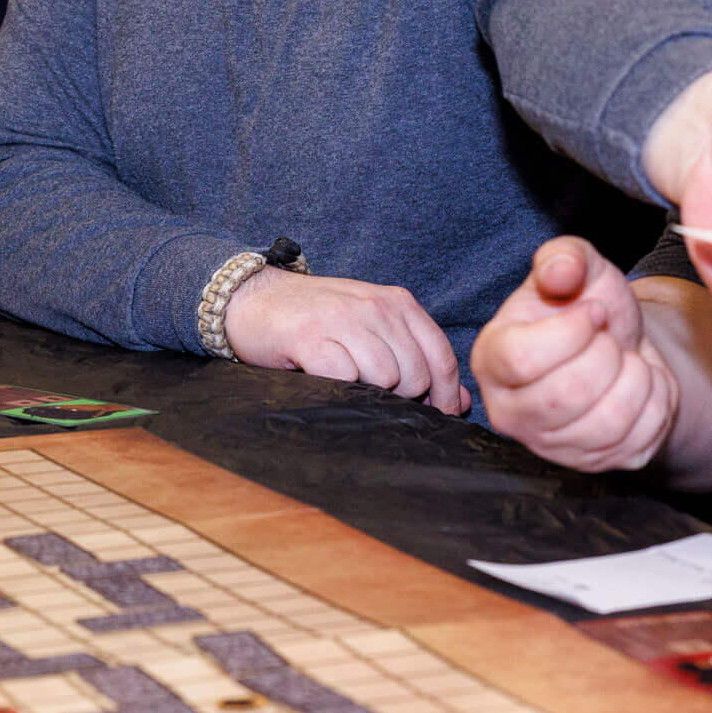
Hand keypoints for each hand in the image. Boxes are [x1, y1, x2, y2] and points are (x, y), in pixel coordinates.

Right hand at [221, 268, 467, 415]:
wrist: (252, 297)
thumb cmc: (316, 318)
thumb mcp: (371, 328)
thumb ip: (416, 357)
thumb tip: (458, 400)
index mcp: (397, 302)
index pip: (441, 357)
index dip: (443, 396)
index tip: (435, 415)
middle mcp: (374, 306)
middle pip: (416, 375)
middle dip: (402, 397)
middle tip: (374, 394)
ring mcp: (342, 319)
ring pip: (384, 378)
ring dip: (368, 393)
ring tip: (347, 381)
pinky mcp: (310, 337)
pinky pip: (344, 378)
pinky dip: (339, 387)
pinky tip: (325, 377)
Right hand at [474, 237, 676, 471]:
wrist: (619, 345)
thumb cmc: (587, 305)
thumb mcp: (577, 266)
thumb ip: (564, 257)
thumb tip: (559, 272)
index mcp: (492, 358)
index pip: (523, 359)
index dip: (571, 331)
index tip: (593, 311)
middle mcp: (510, 411)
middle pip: (566, 395)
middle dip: (607, 355)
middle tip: (610, 338)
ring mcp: (551, 445)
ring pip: (606, 422)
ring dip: (635, 377)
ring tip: (626, 358)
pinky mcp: (594, 464)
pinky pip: (637, 439)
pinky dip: (654, 401)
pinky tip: (640, 384)